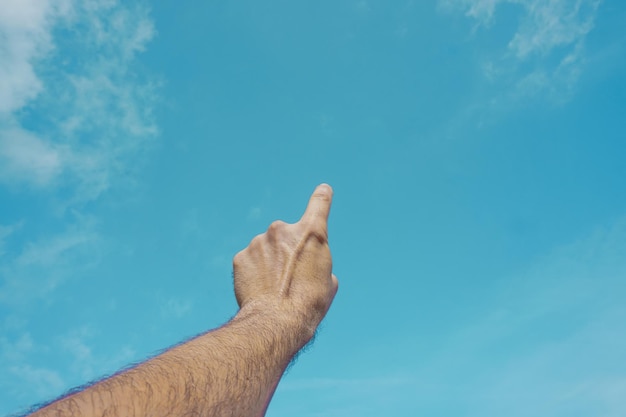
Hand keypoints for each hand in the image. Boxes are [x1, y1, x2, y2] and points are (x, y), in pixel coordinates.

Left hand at [233, 184, 337, 340]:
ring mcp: (259, 242)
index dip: (322, 197)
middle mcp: (283, 230)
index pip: (319, 205)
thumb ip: (317, 264)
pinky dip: (254, 273)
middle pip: (286, 237)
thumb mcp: (328, 283)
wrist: (277, 321)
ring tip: (275, 289)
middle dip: (288, 252)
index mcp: (311, 234)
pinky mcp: (241, 257)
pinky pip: (250, 262)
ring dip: (270, 264)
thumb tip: (308, 268)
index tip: (323, 190)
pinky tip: (259, 291)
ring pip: (266, 250)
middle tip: (291, 278)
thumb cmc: (309, 304)